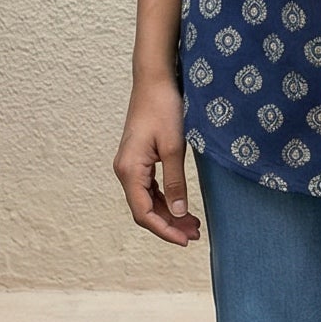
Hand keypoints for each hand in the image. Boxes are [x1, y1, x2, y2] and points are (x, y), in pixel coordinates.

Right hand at [114, 74, 201, 244]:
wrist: (154, 80)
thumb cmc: (163, 108)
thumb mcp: (173, 147)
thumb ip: (175, 182)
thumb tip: (179, 212)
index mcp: (129, 170)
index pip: (143, 213)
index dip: (164, 230)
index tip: (185, 240)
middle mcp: (125, 171)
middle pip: (145, 210)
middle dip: (170, 224)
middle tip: (196, 234)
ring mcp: (130, 166)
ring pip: (148, 201)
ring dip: (169, 213)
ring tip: (194, 224)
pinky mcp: (139, 160)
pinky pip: (149, 188)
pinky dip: (166, 199)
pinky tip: (183, 205)